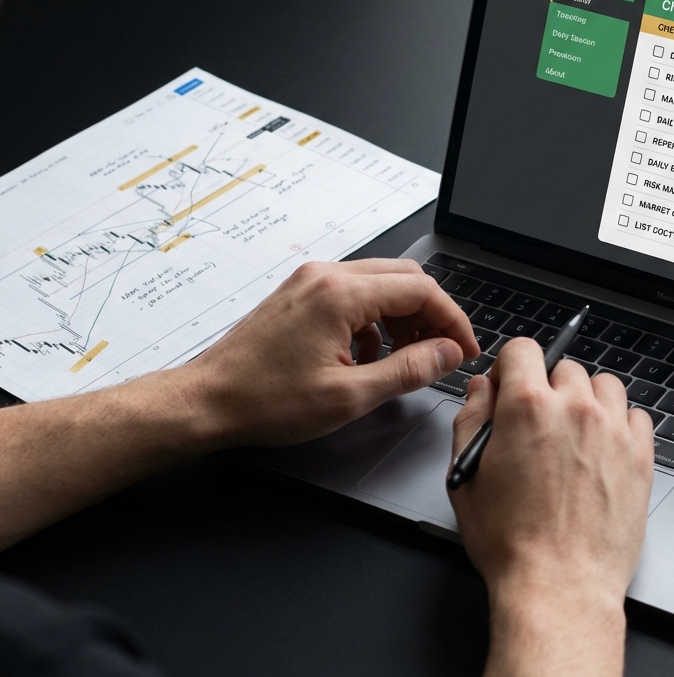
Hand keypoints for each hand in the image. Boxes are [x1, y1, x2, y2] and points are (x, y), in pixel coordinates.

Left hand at [179, 258, 478, 447]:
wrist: (207, 400)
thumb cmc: (264, 400)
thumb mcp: (349, 396)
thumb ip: (408, 371)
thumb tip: (447, 354)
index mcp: (340, 294)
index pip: (420, 290)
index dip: (452, 321)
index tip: (464, 349)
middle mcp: (326, 276)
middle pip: (405, 279)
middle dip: (431, 316)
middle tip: (442, 353)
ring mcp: (311, 282)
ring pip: (380, 286)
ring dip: (403, 320)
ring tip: (405, 361)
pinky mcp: (301, 294)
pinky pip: (355, 296)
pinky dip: (374, 322)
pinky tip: (366, 359)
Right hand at [441, 339, 652, 676]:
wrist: (559, 587)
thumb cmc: (511, 543)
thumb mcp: (466, 476)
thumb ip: (471, 419)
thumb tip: (481, 389)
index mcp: (526, 406)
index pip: (523, 349)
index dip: (511, 367)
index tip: (510, 388)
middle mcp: (574, 408)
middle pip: (564, 366)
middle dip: (548, 386)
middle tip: (538, 423)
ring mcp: (613, 430)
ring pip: (604, 384)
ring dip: (588, 399)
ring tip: (574, 433)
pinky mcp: (640, 456)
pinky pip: (636, 416)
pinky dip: (620, 424)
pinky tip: (603, 450)